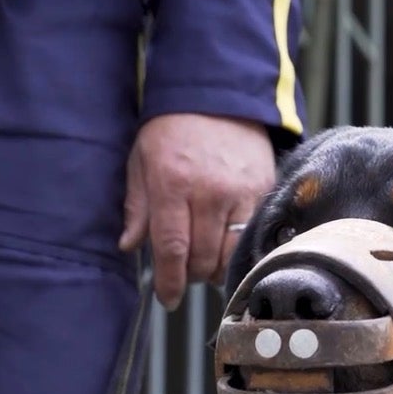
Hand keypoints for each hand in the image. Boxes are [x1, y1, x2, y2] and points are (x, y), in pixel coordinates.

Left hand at [120, 113, 276, 309]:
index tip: (168, 298)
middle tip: (184, 273)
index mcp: (172, 184)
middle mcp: (210, 192)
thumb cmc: (172, 128)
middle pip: (203, 258)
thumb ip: (137, 207)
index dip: (170, 281)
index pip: (172, 248)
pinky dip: (239, 249)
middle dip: (191, 275)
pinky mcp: (263, 190)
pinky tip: (227, 245)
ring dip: (216, 267)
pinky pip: (253, 235)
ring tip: (205, 261)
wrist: (218, 95)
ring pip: (231, 253)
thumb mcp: (141, 161)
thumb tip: (130, 246)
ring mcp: (241, 193)